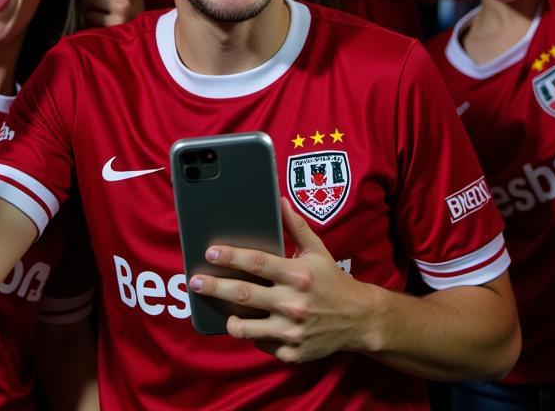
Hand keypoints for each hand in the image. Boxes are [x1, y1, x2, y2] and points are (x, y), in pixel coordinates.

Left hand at [83, 0, 152, 27]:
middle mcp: (125, 0)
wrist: (143, 38)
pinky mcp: (112, 25)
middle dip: (89, 1)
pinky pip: (92, 17)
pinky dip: (89, 21)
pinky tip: (95, 24)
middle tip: (90, 7)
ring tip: (92, 15)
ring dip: (88, 11)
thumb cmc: (136, 16)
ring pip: (91, 5)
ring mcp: (119, 13)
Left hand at [190, 198, 376, 362]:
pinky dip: (254, 335)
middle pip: (243, 294)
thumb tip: (280, 201)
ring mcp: (291, 331)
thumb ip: (296, 227)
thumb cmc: (333, 281)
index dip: (231, 257)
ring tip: (221, 310)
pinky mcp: (291, 353)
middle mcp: (293, 303)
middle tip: (195, 282)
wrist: (359, 320)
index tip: (210, 253)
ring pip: (245, 327)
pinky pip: (261, 345)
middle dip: (214, 287)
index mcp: (297, 275)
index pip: (257, 263)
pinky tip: (253, 325)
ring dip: (229, 318)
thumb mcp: (317, 251)